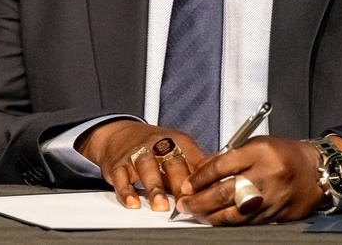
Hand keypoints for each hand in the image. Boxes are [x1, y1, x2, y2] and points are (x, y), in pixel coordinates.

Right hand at [76, 120, 204, 211]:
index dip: (201, 178)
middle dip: (178, 184)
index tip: (207, 195)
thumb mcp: (179, 149)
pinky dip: (126, 191)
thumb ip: (198, 165)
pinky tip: (133, 203)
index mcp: (177, 141)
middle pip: (171, 162)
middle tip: (185, 204)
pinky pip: (121, 177)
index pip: (193, 159)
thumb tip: (223, 181)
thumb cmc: (155, 147)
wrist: (120, 134)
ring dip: (154, 188)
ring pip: (146, 167)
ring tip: (160, 207)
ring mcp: (136, 153)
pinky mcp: (118, 164)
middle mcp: (157, 144)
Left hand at [178, 135, 341, 224]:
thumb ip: (230, 157)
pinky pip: (248, 222)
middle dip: (200, 201)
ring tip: (196, 214)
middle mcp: (266, 176)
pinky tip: (217, 220)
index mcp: (259, 152)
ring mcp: (272, 198)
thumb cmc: (283, 154)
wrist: (316, 171)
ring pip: (235, 213)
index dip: (200, 178)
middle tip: (184, 204)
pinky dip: (229, 222)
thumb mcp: (256, 145)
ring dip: (211, 216)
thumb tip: (202, 172)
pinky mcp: (276, 214)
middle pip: (224, 192)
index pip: (221, 166)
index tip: (187, 186)